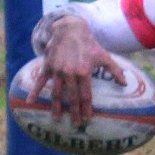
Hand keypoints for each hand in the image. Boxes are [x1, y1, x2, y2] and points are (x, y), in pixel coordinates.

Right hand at [39, 13, 117, 128]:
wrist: (70, 30)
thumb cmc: (89, 44)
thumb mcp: (104, 55)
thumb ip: (115, 70)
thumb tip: (124, 83)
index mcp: (84, 72)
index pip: (85, 95)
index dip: (86, 108)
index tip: (87, 119)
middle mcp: (70, 73)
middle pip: (71, 97)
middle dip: (73, 112)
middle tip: (75, 124)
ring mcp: (57, 70)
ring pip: (56, 93)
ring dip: (56, 107)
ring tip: (57, 118)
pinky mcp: (48, 66)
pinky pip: (40, 81)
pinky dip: (34, 92)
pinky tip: (30, 102)